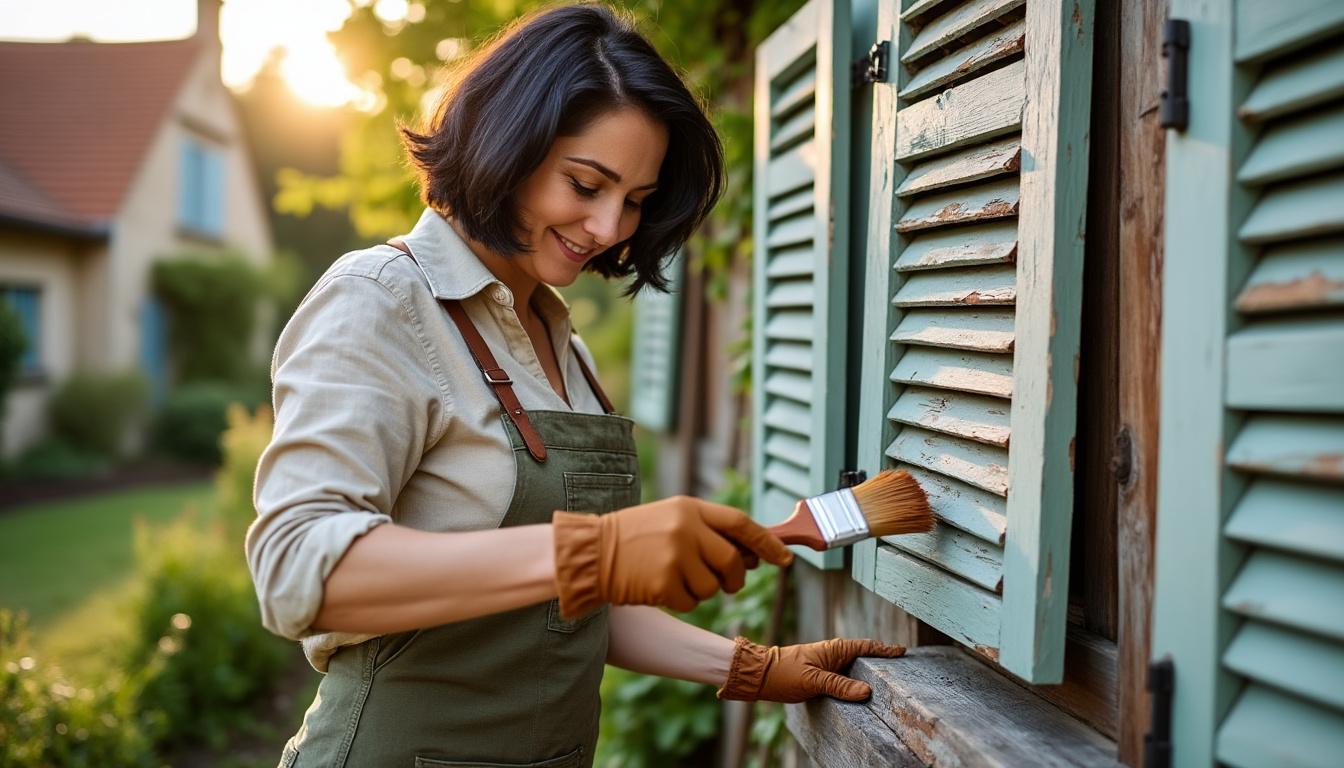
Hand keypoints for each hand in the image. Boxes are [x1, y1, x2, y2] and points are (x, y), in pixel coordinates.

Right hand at [552, 496, 793, 616]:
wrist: (589, 553)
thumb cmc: (633, 538)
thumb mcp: (670, 519)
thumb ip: (707, 531)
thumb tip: (753, 555)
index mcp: (689, 507)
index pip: (740, 523)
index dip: (766, 542)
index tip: (784, 558)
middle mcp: (685, 528)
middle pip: (733, 561)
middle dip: (732, 578)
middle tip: (720, 581)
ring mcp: (675, 555)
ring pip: (713, 587)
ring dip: (699, 590)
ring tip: (672, 577)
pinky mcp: (664, 582)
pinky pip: (691, 602)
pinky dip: (680, 601)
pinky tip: (658, 588)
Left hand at [716, 636, 905, 702]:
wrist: (758, 676)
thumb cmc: (784, 673)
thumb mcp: (813, 681)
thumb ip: (839, 686)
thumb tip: (867, 692)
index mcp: (834, 649)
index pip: (865, 647)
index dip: (884, 649)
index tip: (902, 651)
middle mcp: (833, 655)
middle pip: (863, 658)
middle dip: (880, 662)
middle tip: (901, 669)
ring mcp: (827, 666)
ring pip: (853, 669)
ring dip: (868, 674)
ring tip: (887, 683)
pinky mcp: (820, 677)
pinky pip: (844, 679)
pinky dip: (854, 683)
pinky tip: (861, 694)